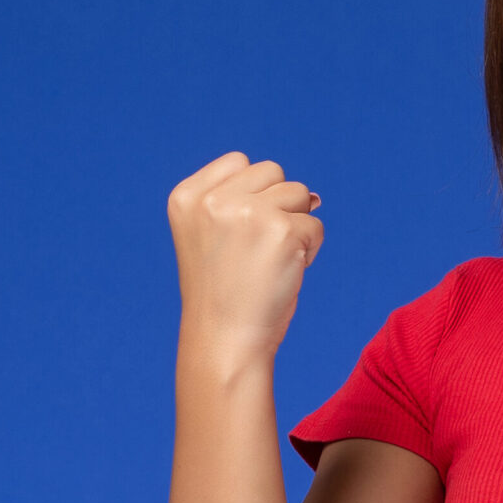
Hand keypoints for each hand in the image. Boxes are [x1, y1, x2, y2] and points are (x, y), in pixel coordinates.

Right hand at [166, 153, 324, 364]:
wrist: (224, 341)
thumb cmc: (224, 293)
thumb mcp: (213, 236)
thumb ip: (244, 202)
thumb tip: (314, 196)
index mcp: (186, 197)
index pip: (239, 162)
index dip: (253, 195)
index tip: (239, 235)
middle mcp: (213, 200)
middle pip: (272, 172)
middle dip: (278, 206)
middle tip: (258, 249)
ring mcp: (247, 213)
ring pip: (299, 193)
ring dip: (297, 225)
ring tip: (272, 261)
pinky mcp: (280, 231)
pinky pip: (316, 225)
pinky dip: (310, 249)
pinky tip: (286, 272)